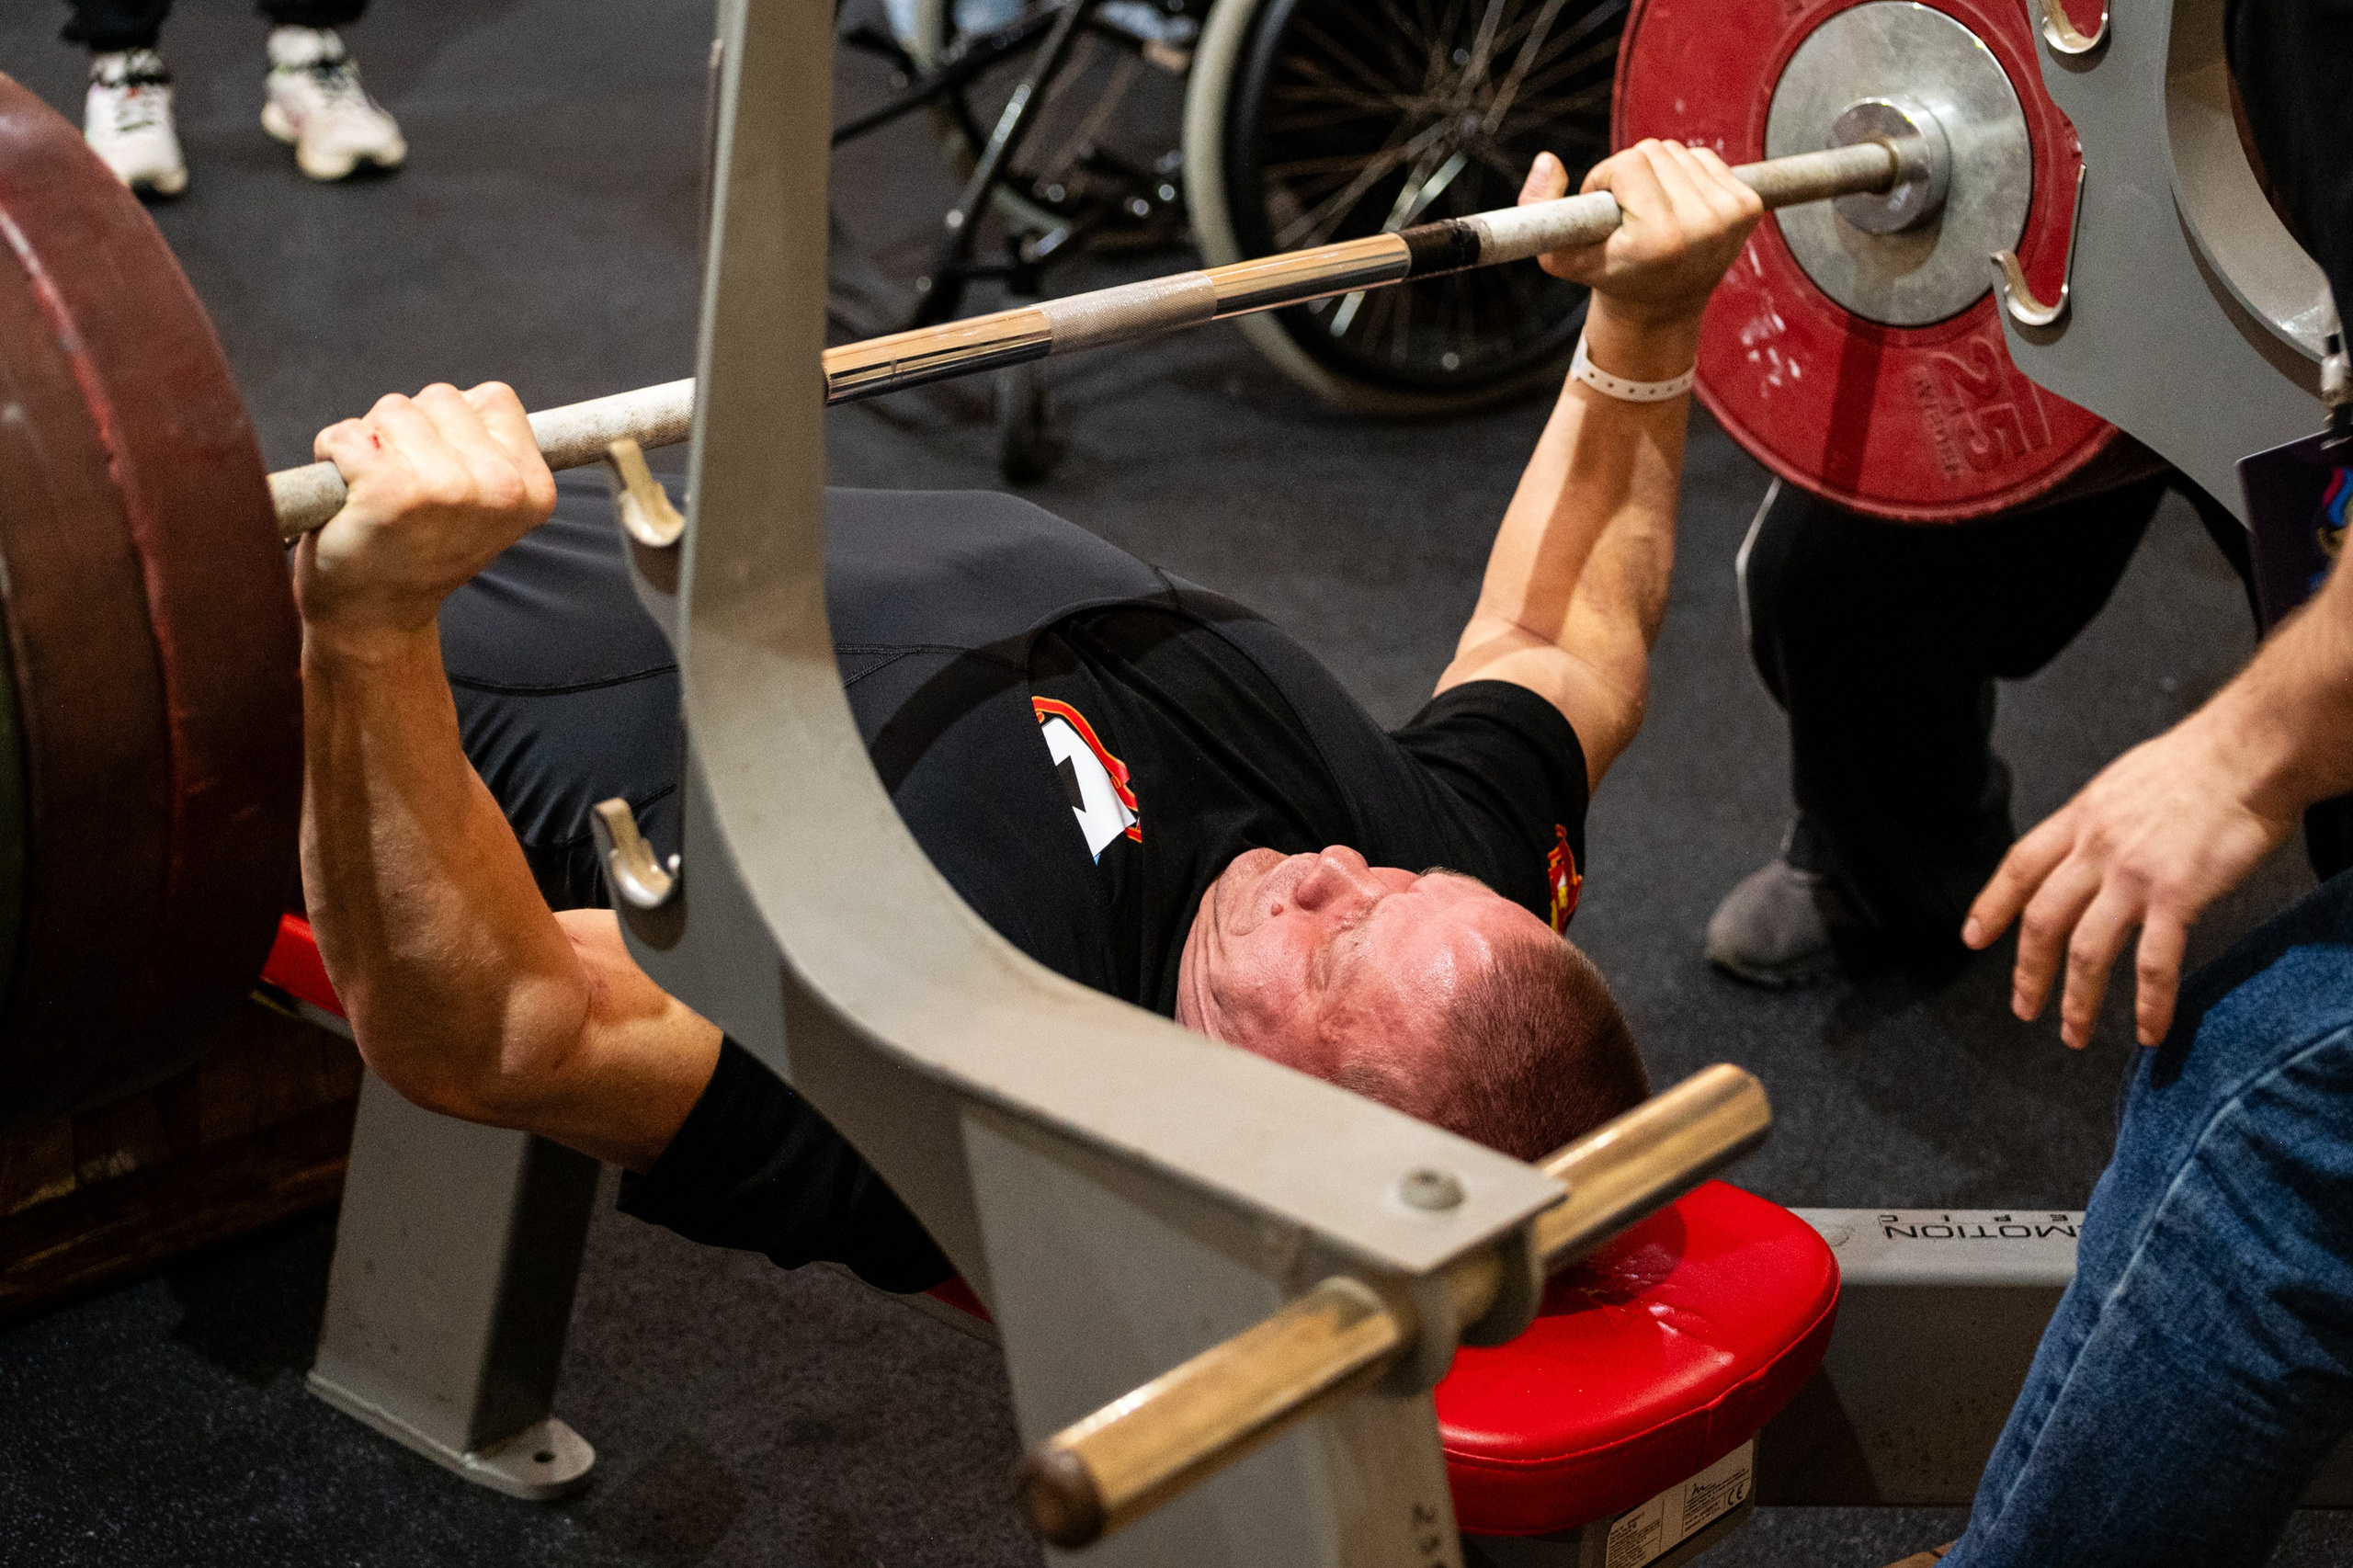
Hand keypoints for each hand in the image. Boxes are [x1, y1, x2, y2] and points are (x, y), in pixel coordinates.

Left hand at [295, 382, 556, 657]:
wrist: (376, 615)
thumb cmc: (420, 550)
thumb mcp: (485, 504)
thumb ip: (493, 451)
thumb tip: (484, 401)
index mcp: (533, 488)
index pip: (494, 399)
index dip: (455, 425)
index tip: (445, 472)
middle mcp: (500, 488)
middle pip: (441, 397)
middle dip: (412, 430)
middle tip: (408, 489)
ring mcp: (447, 489)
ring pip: (394, 409)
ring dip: (372, 441)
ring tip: (378, 491)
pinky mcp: (390, 491)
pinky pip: (348, 434)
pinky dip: (333, 454)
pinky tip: (349, 494)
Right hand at [1522, 140, 1761, 367]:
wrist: (1662, 308)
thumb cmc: (1608, 278)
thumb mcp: (1557, 255)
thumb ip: (1537, 208)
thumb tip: (1547, 160)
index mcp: (1659, 239)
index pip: (1629, 163)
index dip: (1605, 178)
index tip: (1605, 208)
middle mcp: (1702, 226)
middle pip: (1657, 150)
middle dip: (1633, 173)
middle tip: (1628, 211)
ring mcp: (1730, 216)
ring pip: (1681, 151)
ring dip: (1660, 174)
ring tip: (1654, 212)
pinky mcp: (1749, 206)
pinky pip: (1707, 158)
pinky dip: (1687, 175)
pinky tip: (1680, 208)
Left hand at [1962, 712, 2292, 1048]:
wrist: (2249, 753)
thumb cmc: (2197, 763)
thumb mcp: (2122, 782)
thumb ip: (2099, 820)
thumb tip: (2086, 843)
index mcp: (2081, 819)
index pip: (2019, 866)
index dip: (1991, 905)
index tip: (1973, 939)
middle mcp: (2096, 849)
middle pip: (2043, 919)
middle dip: (2028, 971)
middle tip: (2024, 1008)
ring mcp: (2133, 874)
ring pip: (2086, 950)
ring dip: (2077, 1000)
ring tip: (2074, 1033)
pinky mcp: (2178, 895)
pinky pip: (2155, 963)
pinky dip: (2151, 1003)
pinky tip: (2150, 1030)